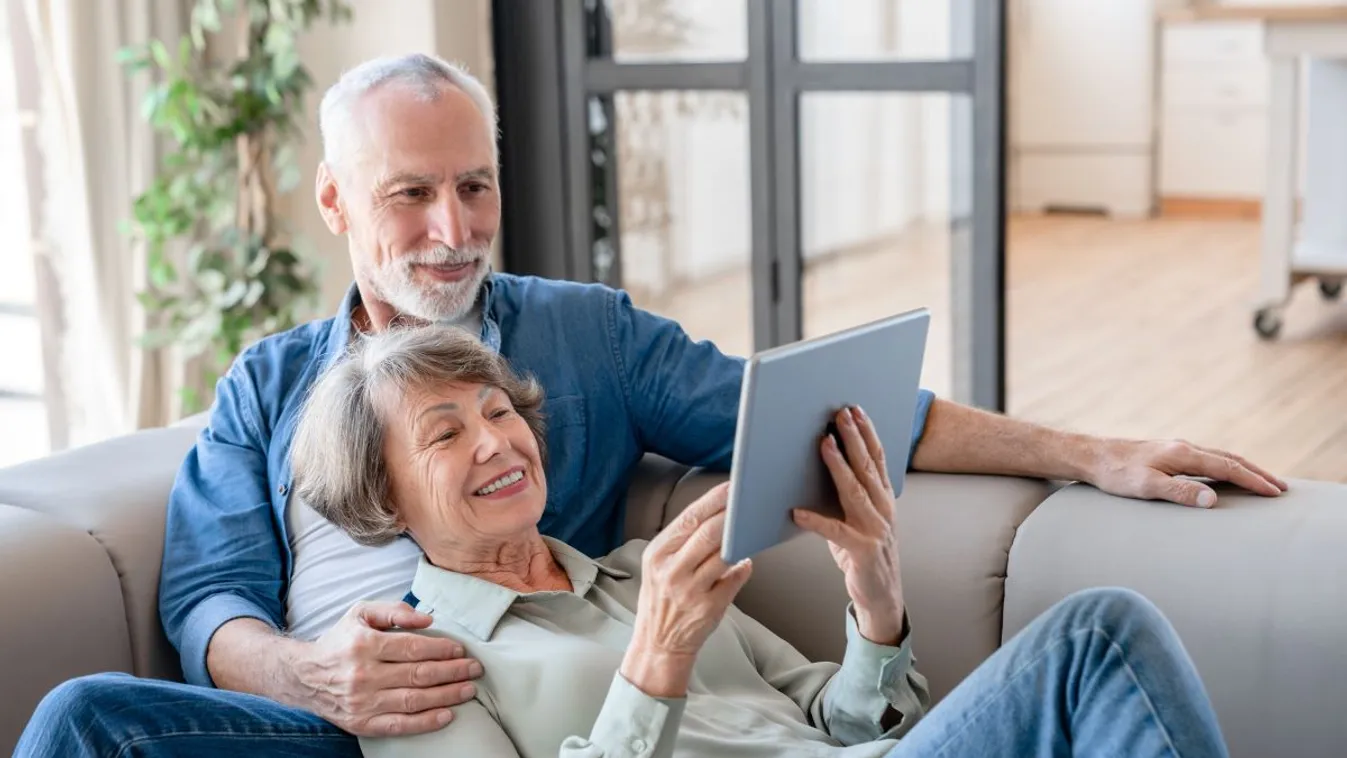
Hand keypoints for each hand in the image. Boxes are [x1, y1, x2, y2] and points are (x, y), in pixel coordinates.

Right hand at [291, 601, 481, 735]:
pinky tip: (447, 715)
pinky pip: (399, 725)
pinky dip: (426, 722)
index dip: (442, 649)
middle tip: (474, 669)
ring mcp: (362, 702)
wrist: (304, 676)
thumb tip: (427, 618)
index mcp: (364, 645)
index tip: (461, 650)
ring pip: (414, 700)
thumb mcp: (361, 613)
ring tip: (468, 690)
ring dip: (446, 696)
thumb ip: (394, 610)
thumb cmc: (340, 640)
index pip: (413, 648)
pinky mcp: (361, 724)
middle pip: (418, 675)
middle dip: (452, 672)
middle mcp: (363, 675)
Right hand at [623, 483, 753, 697]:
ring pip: (724, 554)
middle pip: (709, 533)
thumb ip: (682, 543)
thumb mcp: (658, 566)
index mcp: (657, 553)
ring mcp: (691, 590)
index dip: (713, 500)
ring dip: (740, 540)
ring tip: (750, 529)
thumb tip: (717, 515)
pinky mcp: (709, 607)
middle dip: (733, 515)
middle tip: (750, 501)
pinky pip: (735, 578)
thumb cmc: (662, 599)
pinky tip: (744, 561)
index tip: (732, 487)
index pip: (688, 518)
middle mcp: (672, 570)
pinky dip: (743, 566)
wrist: (658, 644)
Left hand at [792, 406, 904, 645]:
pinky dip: (815, 520)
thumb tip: (823, 463)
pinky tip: (797, 511)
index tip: (855, 410)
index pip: (877, 458)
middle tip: (841, 414)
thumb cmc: (863, 553)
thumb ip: (848, 494)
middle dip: (854, 438)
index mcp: (883, 499)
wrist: (882, 597)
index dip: (867, 433)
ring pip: (855, 490)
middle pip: (867, 467)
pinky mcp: (862, 551)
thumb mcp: (858, 519)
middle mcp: (884, 510)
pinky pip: (835, 531)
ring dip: (838, 465)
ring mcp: (875, 529)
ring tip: (823, 444)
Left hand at [1087, 437, 1287, 507]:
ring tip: (1261, 481)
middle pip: (1229, 459)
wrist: (1090, 455)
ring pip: (1218, 457)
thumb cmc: (1115, 474)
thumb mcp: (1145, 486)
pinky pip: (1205, 459)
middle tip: (1281, 488)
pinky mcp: (1167, 454)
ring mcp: (1175, 449)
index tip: (1275, 493)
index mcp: (1182, 454)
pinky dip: (1224, 467)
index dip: (1253, 481)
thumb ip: (1179, 492)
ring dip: (1243, 469)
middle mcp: (1183, 447)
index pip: (1228, 468)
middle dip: (1256, 473)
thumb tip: (1213, 500)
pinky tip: (1224, 475)